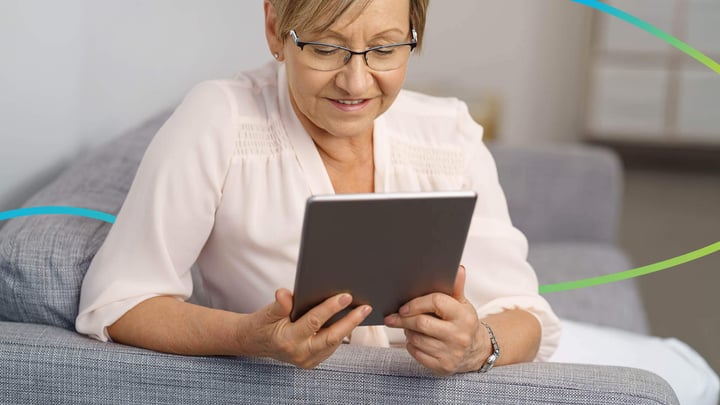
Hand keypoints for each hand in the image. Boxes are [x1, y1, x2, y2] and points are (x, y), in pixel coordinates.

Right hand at [240, 288, 371, 368]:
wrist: (254, 342)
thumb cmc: (262, 323)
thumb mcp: (266, 312)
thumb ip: (278, 304)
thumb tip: (285, 294)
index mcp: (287, 340)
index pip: (314, 322)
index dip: (330, 308)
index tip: (345, 296)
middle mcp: (299, 353)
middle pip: (331, 337)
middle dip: (350, 322)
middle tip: (365, 307)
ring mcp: (307, 361)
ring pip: (334, 343)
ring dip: (349, 327)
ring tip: (363, 310)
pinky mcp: (312, 361)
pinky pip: (331, 346)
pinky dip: (341, 333)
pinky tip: (351, 319)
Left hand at [383, 265, 487, 374]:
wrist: (476, 350)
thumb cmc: (464, 322)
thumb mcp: (462, 304)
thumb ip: (456, 287)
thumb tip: (458, 269)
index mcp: (463, 316)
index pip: (436, 302)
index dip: (416, 303)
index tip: (403, 307)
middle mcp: (459, 335)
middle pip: (421, 323)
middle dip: (403, 319)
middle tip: (392, 317)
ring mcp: (452, 353)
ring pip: (417, 339)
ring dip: (407, 332)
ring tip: (408, 327)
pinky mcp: (443, 366)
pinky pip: (418, 354)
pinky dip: (411, 346)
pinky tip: (414, 340)